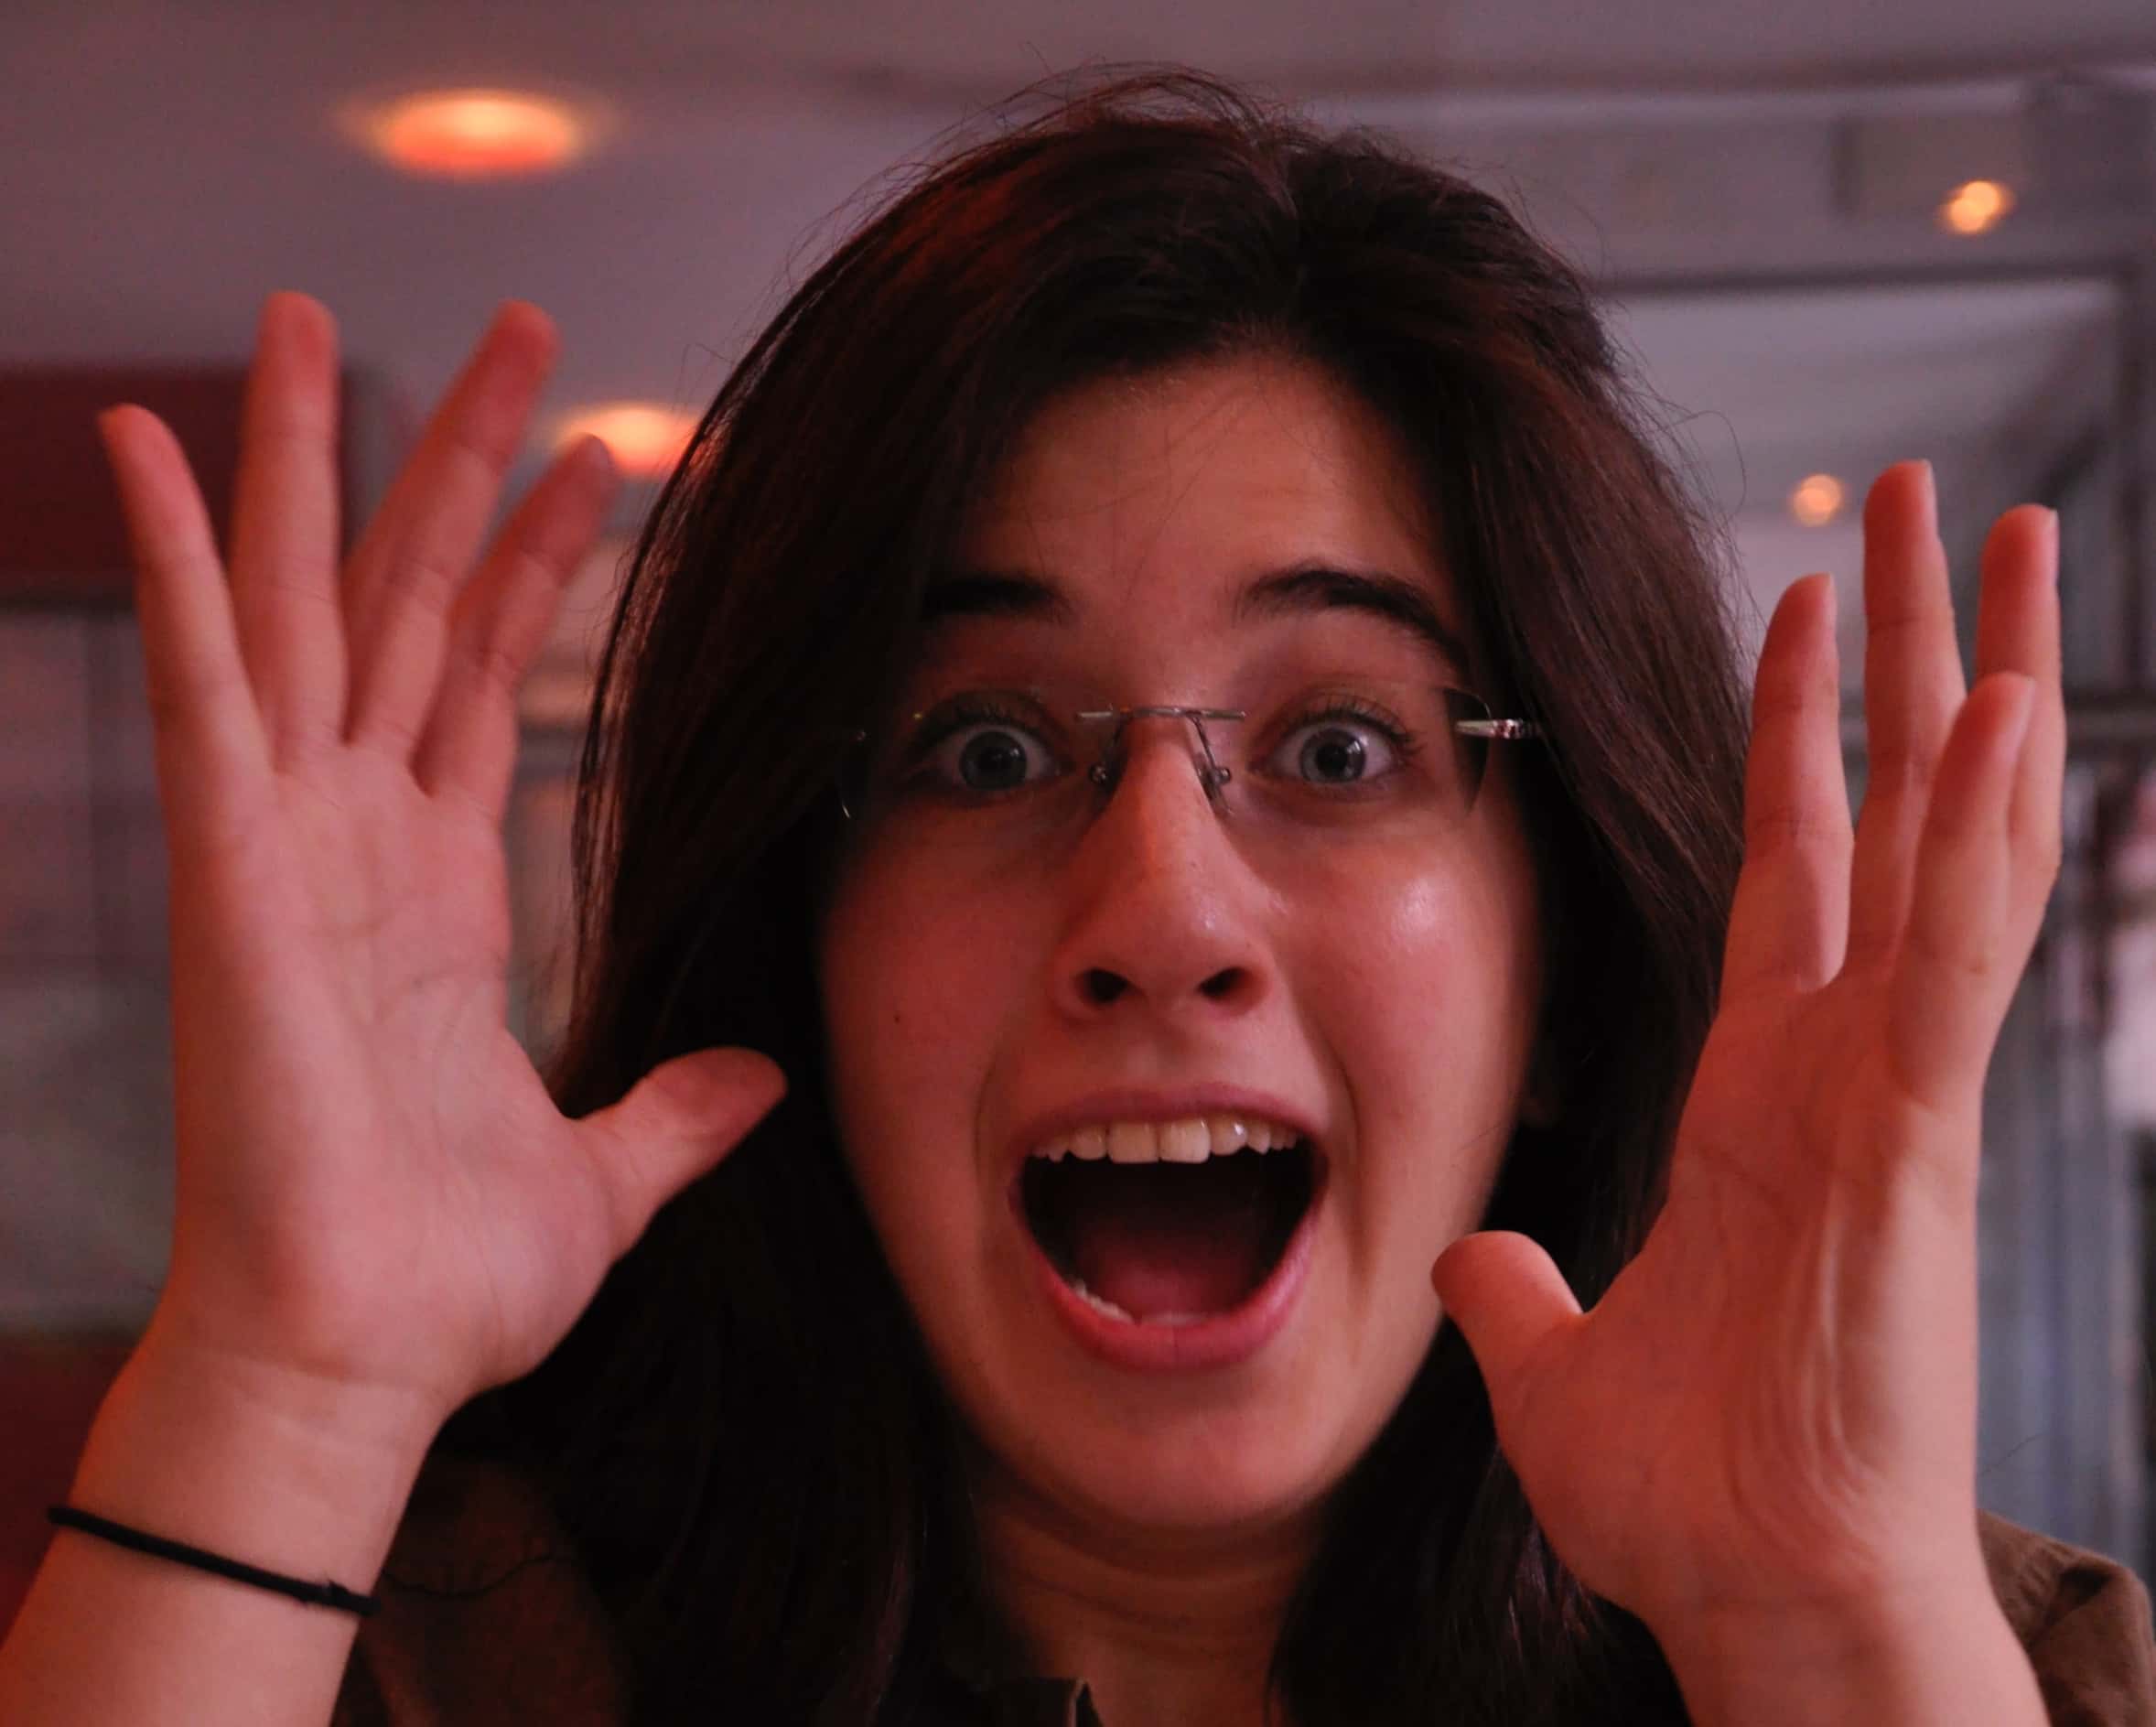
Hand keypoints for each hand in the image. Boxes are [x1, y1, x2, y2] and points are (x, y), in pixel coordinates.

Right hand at [105, 293, 784, 1436]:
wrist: (366, 1356)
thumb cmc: (448, 1278)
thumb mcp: (609, 1168)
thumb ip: (680, 1106)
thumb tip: (760, 1074)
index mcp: (435, 888)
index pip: (480, 678)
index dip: (529, 562)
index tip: (593, 462)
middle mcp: (350, 839)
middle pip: (400, 603)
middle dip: (447, 462)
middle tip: (506, 330)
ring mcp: (280, 841)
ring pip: (299, 605)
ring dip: (305, 462)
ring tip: (304, 318)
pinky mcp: (226, 867)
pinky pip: (200, 685)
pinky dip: (174, 565)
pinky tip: (141, 442)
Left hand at [1429, 461, 2062, 1633]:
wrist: (1763, 1596)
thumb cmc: (1698, 1497)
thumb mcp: (1560, 1361)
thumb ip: (1517, 1290)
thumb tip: (1472, 1253)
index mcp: (1765, 1088)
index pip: (1791, 866)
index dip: (1801, 735)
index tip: (1803, 609)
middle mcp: (1840, 1061)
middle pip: (1886, 812)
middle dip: (1905, 649)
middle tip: (1923, 500)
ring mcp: (1889, 1089)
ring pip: (1945, 845)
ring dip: (1970, 682)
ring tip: (2000, 530)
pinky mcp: (1910, 1139)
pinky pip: (1949, 959)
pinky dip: (1978, 835)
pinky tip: (1999, 708)